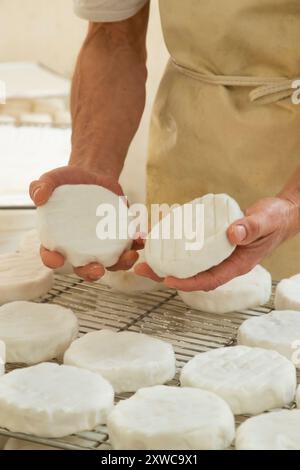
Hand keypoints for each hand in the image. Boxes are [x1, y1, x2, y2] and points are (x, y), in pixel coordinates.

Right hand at [29, 166, 139, 281]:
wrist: (92, 175)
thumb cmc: (68, 181)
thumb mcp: (52, 179)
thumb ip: (41, 186)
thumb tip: (38, 197)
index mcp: (59, 239)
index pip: (51, 254)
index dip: (52, 260)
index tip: (56, 259)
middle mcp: (80, 247)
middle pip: (84, 267)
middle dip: (90, 273)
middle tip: (97, 270)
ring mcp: (101, 243)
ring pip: (111, 262)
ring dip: (121, 264)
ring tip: (129, 256)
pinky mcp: (118, 235)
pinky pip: (128, 245)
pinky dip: (136, 244)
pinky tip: (141, 239)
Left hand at [135, 197, 299, 291]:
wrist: (279, 215)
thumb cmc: (274, 221)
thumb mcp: (265, 222)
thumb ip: (251, 227)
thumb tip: (232, 233)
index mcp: (235, 265)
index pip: (208, 280)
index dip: (187, 283)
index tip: (168, 280)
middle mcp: (223, 262)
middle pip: (191, 274)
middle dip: (165, 273)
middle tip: (142, 267)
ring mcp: (216, 254)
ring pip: (188, 262)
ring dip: (165, 260)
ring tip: (144, 254)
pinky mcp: (212, 242)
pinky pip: (191, 248)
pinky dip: (175, 245)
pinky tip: (161, 237)